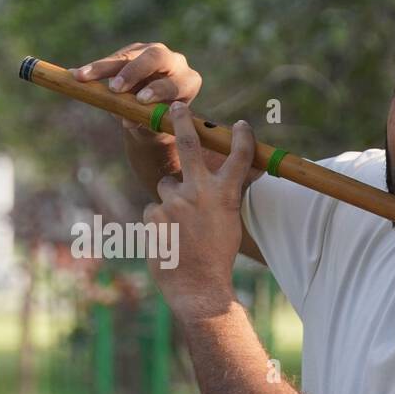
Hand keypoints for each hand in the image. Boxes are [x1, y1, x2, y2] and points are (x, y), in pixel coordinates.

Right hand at [73, 41, 201, 143]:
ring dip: (105, 66)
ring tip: (83, 77)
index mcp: (188, 83)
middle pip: (155, 57)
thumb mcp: (155, 128)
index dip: (158, 90)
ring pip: (129, 55)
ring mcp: (153, 53)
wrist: (154, 114)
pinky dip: (97, 67)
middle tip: (115, 88)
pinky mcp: (134, 51)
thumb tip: (129, 120)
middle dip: (133, 71)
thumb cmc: (159, 123)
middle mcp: (175, 62)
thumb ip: (146, 123)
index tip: (141, 100)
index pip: (175, 82)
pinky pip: (115, 58)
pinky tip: (78, 74)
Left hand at [142, 101, 255, 321]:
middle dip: (182, 121)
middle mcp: (199, 191)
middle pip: (188, 144)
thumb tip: (222, 183)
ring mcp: (174, 201)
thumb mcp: (228, 222)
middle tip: (175, 107)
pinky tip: (168, 239)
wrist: (199, 286)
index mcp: (224, 193)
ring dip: (170, 200)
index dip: (241, 138)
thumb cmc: (217, 256)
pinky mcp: (153, 214)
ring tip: (179, 227)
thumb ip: (221, 198)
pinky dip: (159, 222)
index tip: (240, 125)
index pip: (238, 157)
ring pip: (165, 187)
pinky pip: (153, 210)